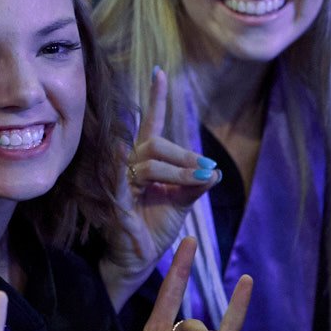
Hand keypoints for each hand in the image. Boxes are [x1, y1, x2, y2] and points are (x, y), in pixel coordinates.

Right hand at [101, 67, 218, 305]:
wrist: (140, 258)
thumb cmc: (155, 228)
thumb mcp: (182, 203)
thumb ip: (196, 185)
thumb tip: (215, 171)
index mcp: (145, 163)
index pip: (150, 125)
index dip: (155, 99)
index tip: (160, 73)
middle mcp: (129, 166)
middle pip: (154, 142)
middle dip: (184, 154)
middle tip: (206, 168)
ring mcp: (119, 180)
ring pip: (149, 160)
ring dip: (180, 170)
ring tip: (200, 181)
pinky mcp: (114, 198)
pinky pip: (128, 180)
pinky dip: (146, 179)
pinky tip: (157, 184)